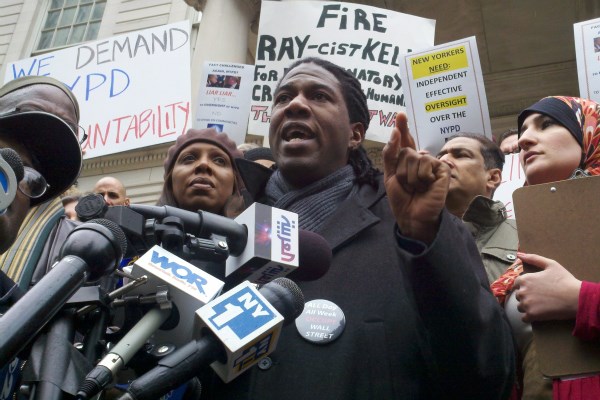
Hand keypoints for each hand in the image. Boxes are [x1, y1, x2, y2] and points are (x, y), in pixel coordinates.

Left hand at [382, 112, 449, 243]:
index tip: (400, 114)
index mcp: (407, 161)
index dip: (403, 127)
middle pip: (405, 151)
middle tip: (407, 185)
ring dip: (410, 177)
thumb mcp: (390, 175)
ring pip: (414, 157)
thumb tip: (395, 132)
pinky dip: (422, 178)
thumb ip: (391, 153)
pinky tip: (427, 186)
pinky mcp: (442, 169)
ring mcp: (432, 163)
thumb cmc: (402, 199)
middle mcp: (420, 159)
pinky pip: (425, 164)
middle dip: (401, 170)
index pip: (405, 141)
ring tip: (416, 187)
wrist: (412, 216)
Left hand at [513, 252, 581, 322]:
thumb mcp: (550, 264)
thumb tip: (519, 254)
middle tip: (540, 297)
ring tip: (540, 305)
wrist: (575, 298)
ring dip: (527, 307)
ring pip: (520, 307)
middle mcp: (522, 291)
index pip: (516, 284)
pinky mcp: (532, 315)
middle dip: (526, 296)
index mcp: (524, 279)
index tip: (535, 289)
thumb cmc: (564, 280)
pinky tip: (538, 314)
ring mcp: (526, 304)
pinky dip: (529, 317)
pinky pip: (524, 318)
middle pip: (518, 295)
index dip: (525, 286)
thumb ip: (534, 258)